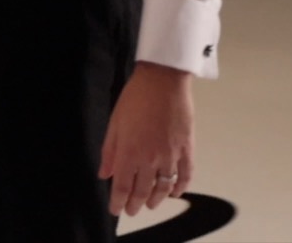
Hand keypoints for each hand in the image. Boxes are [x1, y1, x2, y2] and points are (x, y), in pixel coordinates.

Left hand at [99, 62, 193, 216]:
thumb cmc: (136, 98)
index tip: (116, 210)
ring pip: (164, 187)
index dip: (119, 201)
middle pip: (142, 190)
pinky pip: (186, 175)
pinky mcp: (187, 149)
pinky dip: (181, 187)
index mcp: (130, 152)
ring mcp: (171, 155)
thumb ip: (109, 152)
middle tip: (131, 210)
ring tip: (149, 204)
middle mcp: (150, 158)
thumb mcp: (114, 123)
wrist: (163, 81)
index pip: (123, 186)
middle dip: (135, 204)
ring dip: (156, 199)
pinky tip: (176, 193)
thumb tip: (104, 174)